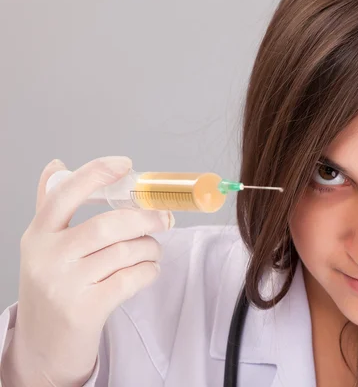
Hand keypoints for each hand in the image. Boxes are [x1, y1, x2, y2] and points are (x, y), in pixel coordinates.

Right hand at [1, 157, 173, 385]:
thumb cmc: (53, 288)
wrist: (43, 346)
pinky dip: (149, 271)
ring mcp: (65, 285)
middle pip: (109, 225)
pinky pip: (132, 278)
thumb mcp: (44, 246)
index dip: (96, 174)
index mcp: (38, 235)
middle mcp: (47, 257)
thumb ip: (52, 206)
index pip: (65, 194)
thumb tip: (57, 164)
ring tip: (153, 251)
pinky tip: (148, 270)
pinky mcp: (86, 309)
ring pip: (126, 251)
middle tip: (164, 219)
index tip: (125, 164)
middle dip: (146, 219)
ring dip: (151, 248)